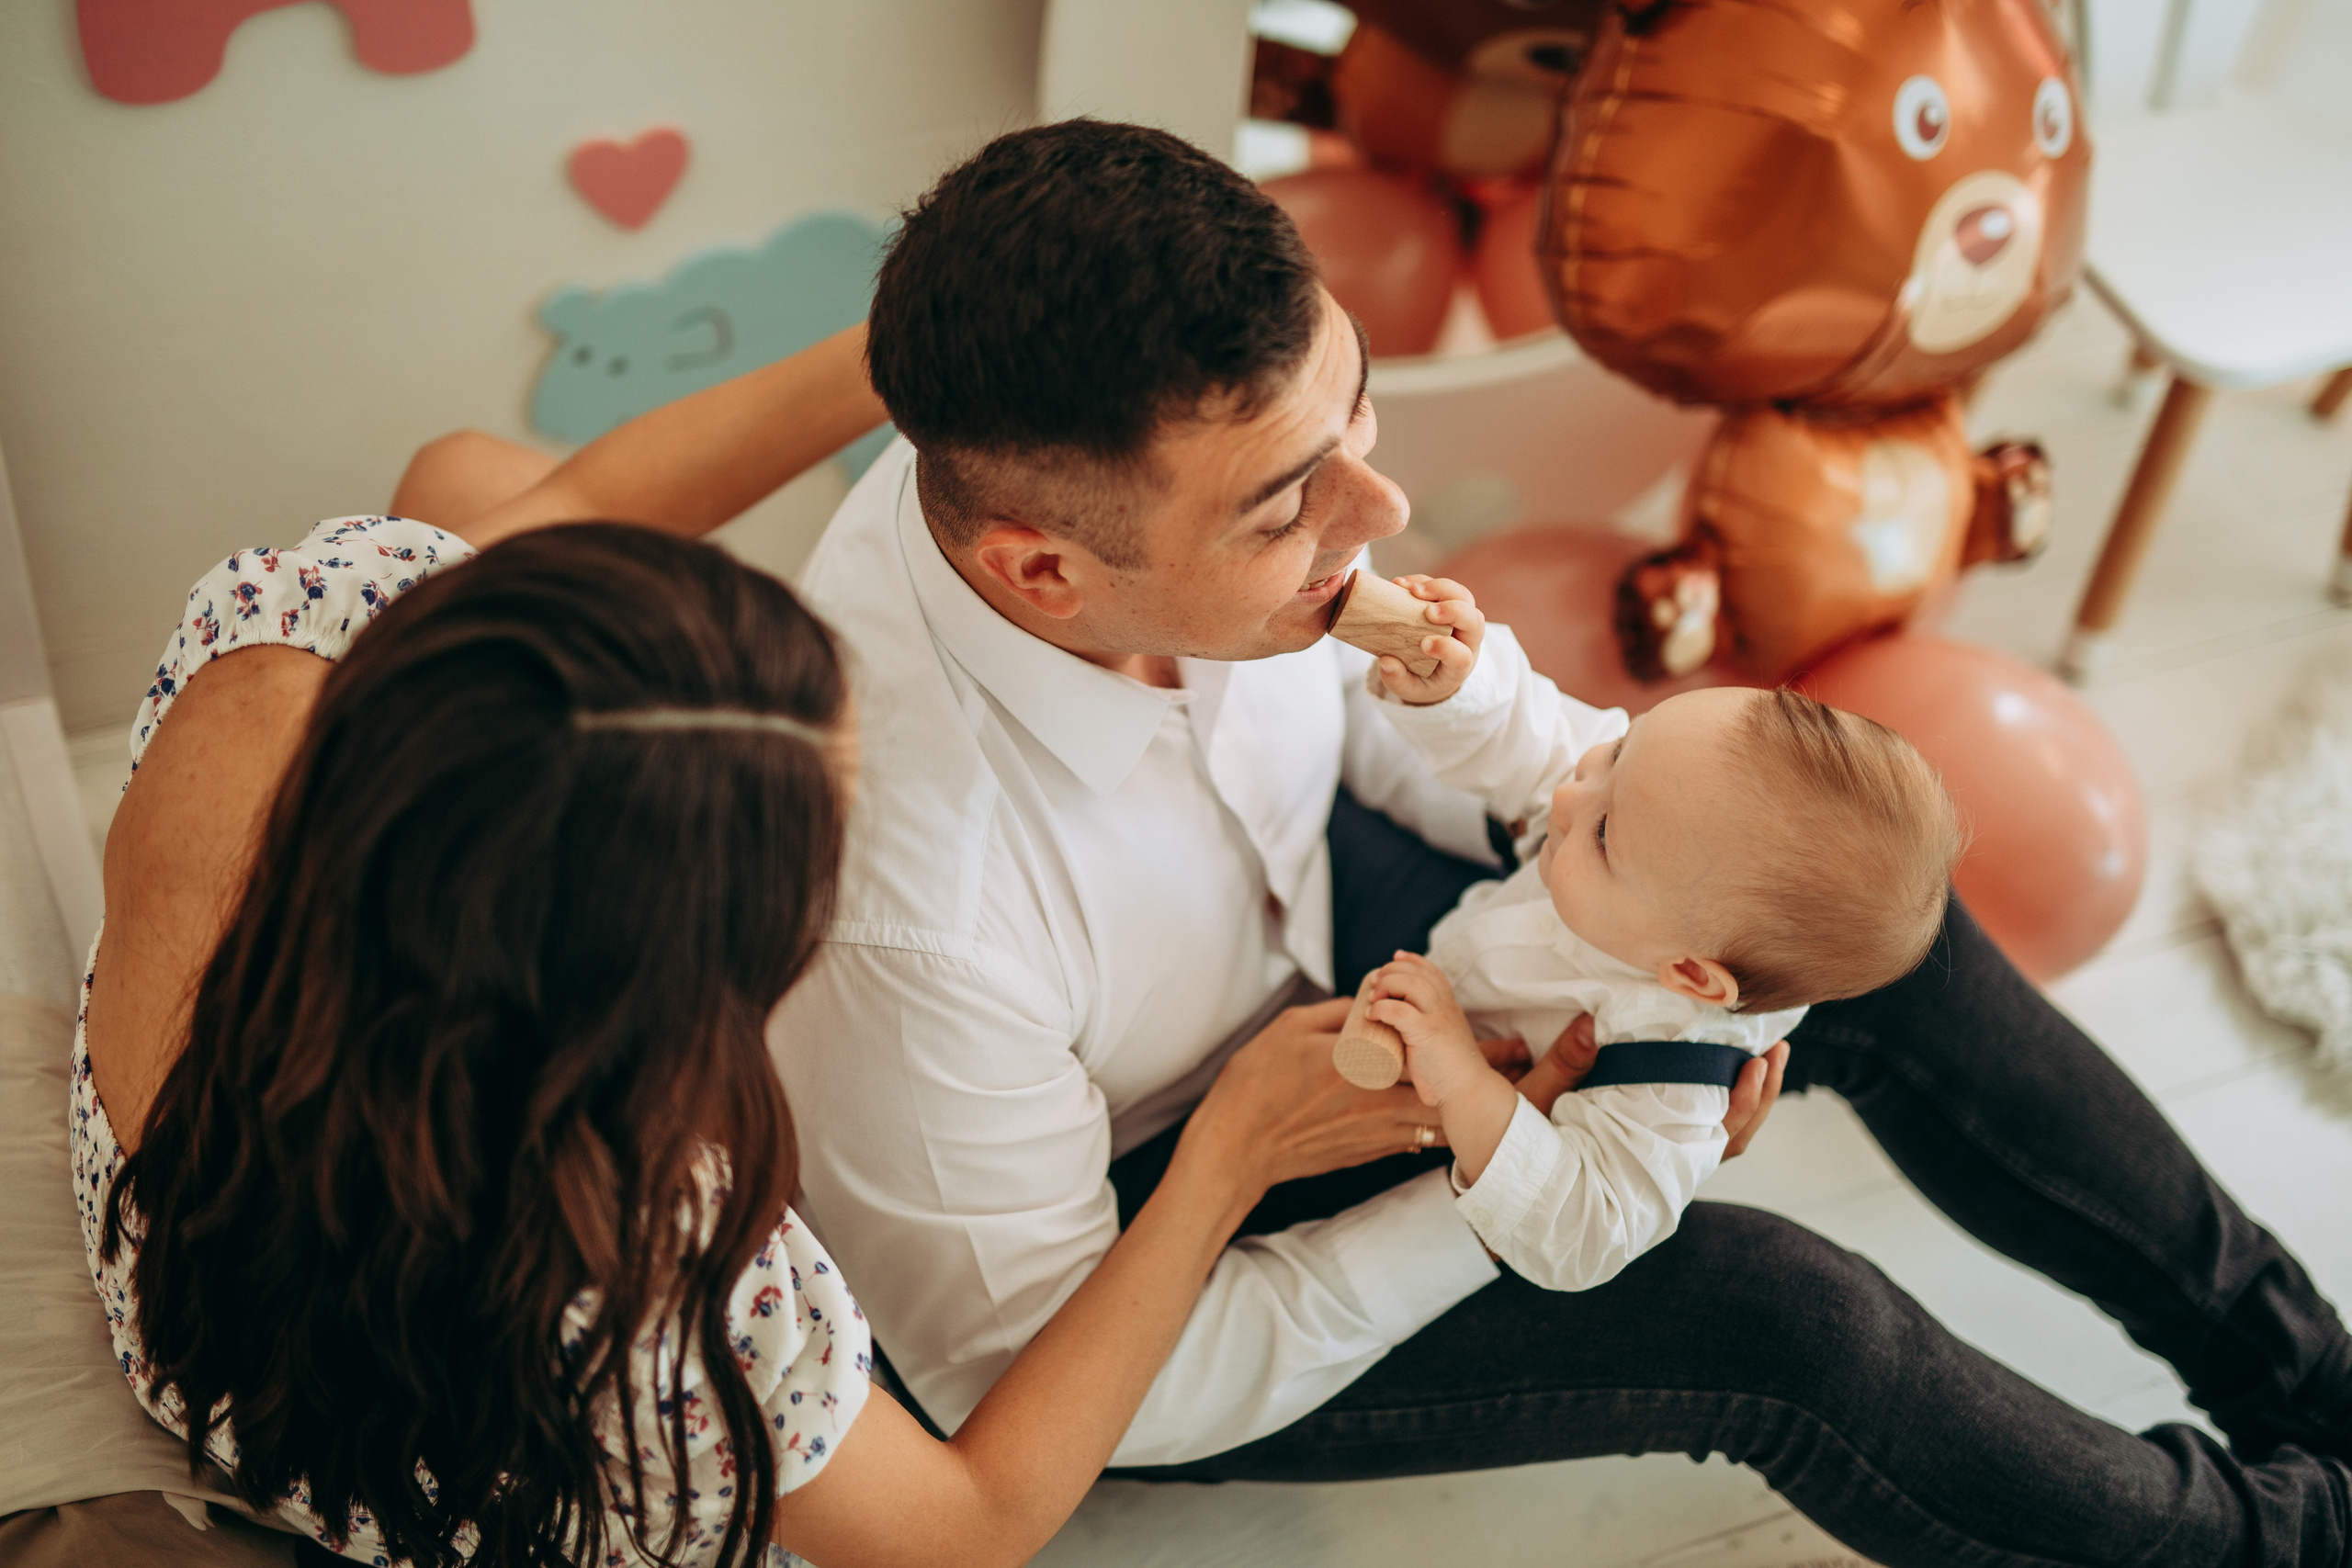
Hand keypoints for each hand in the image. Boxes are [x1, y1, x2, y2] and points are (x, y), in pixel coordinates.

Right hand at [1182, 998, 1453, 1201]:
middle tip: (1465, 1064)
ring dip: (1445, 1109)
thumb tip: (1362, 1002)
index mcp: (1364, 1060)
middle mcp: (1378, 1099)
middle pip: (1438, 1090)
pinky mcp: (1366, 1154)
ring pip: (1432, 1123)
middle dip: (1454, 1077)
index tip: (1451, 1033)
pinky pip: (1410, 1142)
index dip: (1443, 1041)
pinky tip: (1419, 1121)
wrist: (1237, 1148)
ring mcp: (1375, 1132)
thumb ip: (1335, 1011)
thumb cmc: (1257, 1084)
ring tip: (1455, 1096)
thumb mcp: (1291, 1028)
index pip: (1421, 1048)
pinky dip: (1422, 1131)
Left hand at [1362, 952, 1489, 1110]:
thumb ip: (1427, 1035)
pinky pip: (1399, 1011)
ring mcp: (1438, 1019)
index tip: (1395, 957)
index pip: (1433, 972)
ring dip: (1387, 984)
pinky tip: (1370, 1014)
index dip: (1413, 960)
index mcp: (1450, 1007)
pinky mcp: (1427, 1034)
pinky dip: (1381, 1008)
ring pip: (1411, 985)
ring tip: (1372, 997)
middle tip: (1375, 982)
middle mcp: (1446, 1008)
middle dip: (1393, 971)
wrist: (1468, 1092)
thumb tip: (1395, 1036)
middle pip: (1418, 974)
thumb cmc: (1451, 1074)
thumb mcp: (1443, 1042)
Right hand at [1374, 576, 1484, 706]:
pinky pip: (1442, 586)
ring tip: (1410, 589)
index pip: (1462, 655)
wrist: (1437, 669)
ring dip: (1438, 588)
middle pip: (1473, 618)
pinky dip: (1423, 581)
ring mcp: (1461, 618)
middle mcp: (1468, 639)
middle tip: (1428, 612)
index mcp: (1461, 665)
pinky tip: (1401, 584)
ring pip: (1463, 595)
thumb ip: (1398, 680)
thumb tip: (1385, 662)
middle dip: (1453, 610)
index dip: (1446, 648)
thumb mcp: (1411, 690)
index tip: (1424, 646)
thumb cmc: (1426, 681)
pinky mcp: (1448, 602)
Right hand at [1513, 1019, 1789, 1158]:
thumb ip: (1559, 1065)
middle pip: (1732, 1140)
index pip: (1716, 1139)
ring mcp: (1657, 1168)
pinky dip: (1720, 1106)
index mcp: (1644, 1166)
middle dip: (1760, 1096)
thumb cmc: (1511, 1160)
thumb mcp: (1527, 1107)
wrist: (1499, 1199)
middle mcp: (1659, 1173)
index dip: (1743, 1103)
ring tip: (1762, 1057)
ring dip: (1746, 1101)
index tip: (1753, 1064)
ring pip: (1721, 1141)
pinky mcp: (1645, 1157)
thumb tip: (1589, 1021)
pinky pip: (1699, 1135)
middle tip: (1775, 1050)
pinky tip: (1719, 1077)